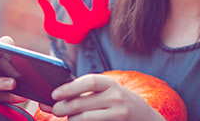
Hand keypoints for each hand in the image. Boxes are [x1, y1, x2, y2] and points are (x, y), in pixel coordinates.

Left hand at [39, 74, 163, 120]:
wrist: (144, 117)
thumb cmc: (118, 102)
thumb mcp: (106, 91)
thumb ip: (85, 92)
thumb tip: (55, 96)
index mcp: (110, 84)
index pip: (89, 82)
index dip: (70, 88)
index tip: (54, 94)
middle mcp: (115, 97)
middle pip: (82, 103)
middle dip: (64, 107)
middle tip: (55, 110)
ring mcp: (118, 112)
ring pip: (85, 118)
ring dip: (72, 119)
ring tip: (70, 118)